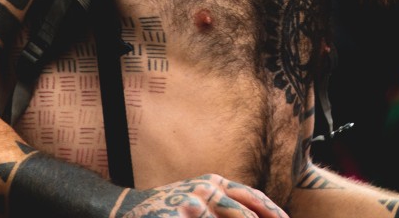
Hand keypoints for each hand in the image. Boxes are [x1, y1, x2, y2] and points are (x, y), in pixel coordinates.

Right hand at [118, 175, 288, 217]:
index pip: (252, 197)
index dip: (273, 212)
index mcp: (214, 183)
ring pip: (232, 217)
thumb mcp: (198, 198)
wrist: (126, 210)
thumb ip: (224, 206)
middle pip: (244, 213)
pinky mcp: (179, 215)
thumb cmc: (169, 209)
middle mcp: (205, 189)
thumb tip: (259, 214)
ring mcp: (191, 204)